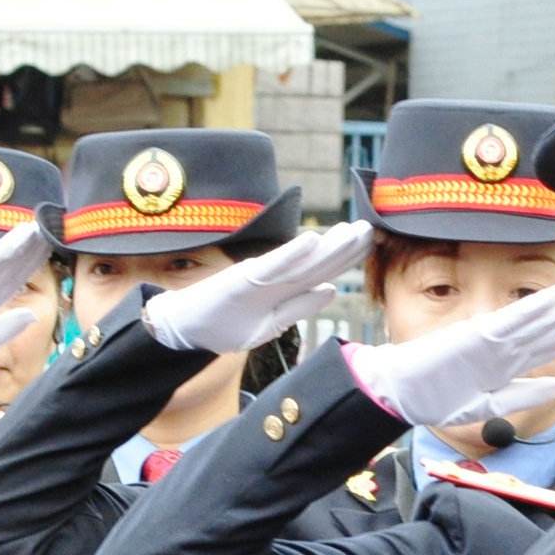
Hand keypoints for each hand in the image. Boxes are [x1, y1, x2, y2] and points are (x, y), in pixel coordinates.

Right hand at [144, 221, 372, 352]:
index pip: (322, 272)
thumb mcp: (270, 324)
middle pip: (317, 262)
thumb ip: (298, 307)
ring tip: (350, 231)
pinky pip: (271, 266)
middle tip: (369, 227)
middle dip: (344, 247)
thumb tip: (331, 290)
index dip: (346, 258)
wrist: (183, 327)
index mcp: (284, 289)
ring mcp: (259, 278)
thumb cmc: (224, 323)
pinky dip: (291, 254)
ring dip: (326, 246)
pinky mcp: (242, 280)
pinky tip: (311, 241)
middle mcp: (276, 279)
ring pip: (300, 261)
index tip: (370, 242)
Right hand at [342, 278, 554, 429]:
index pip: (552, 343)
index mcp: (508, 363)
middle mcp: (505, 347)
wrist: (400, 392)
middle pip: (553, 328)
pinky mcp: (476, 336)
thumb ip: (523, 395)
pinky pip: (512, 320)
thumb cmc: (436, 398)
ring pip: (540, 320)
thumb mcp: (488, 406)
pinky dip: (536, 308)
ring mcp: (492, 339)